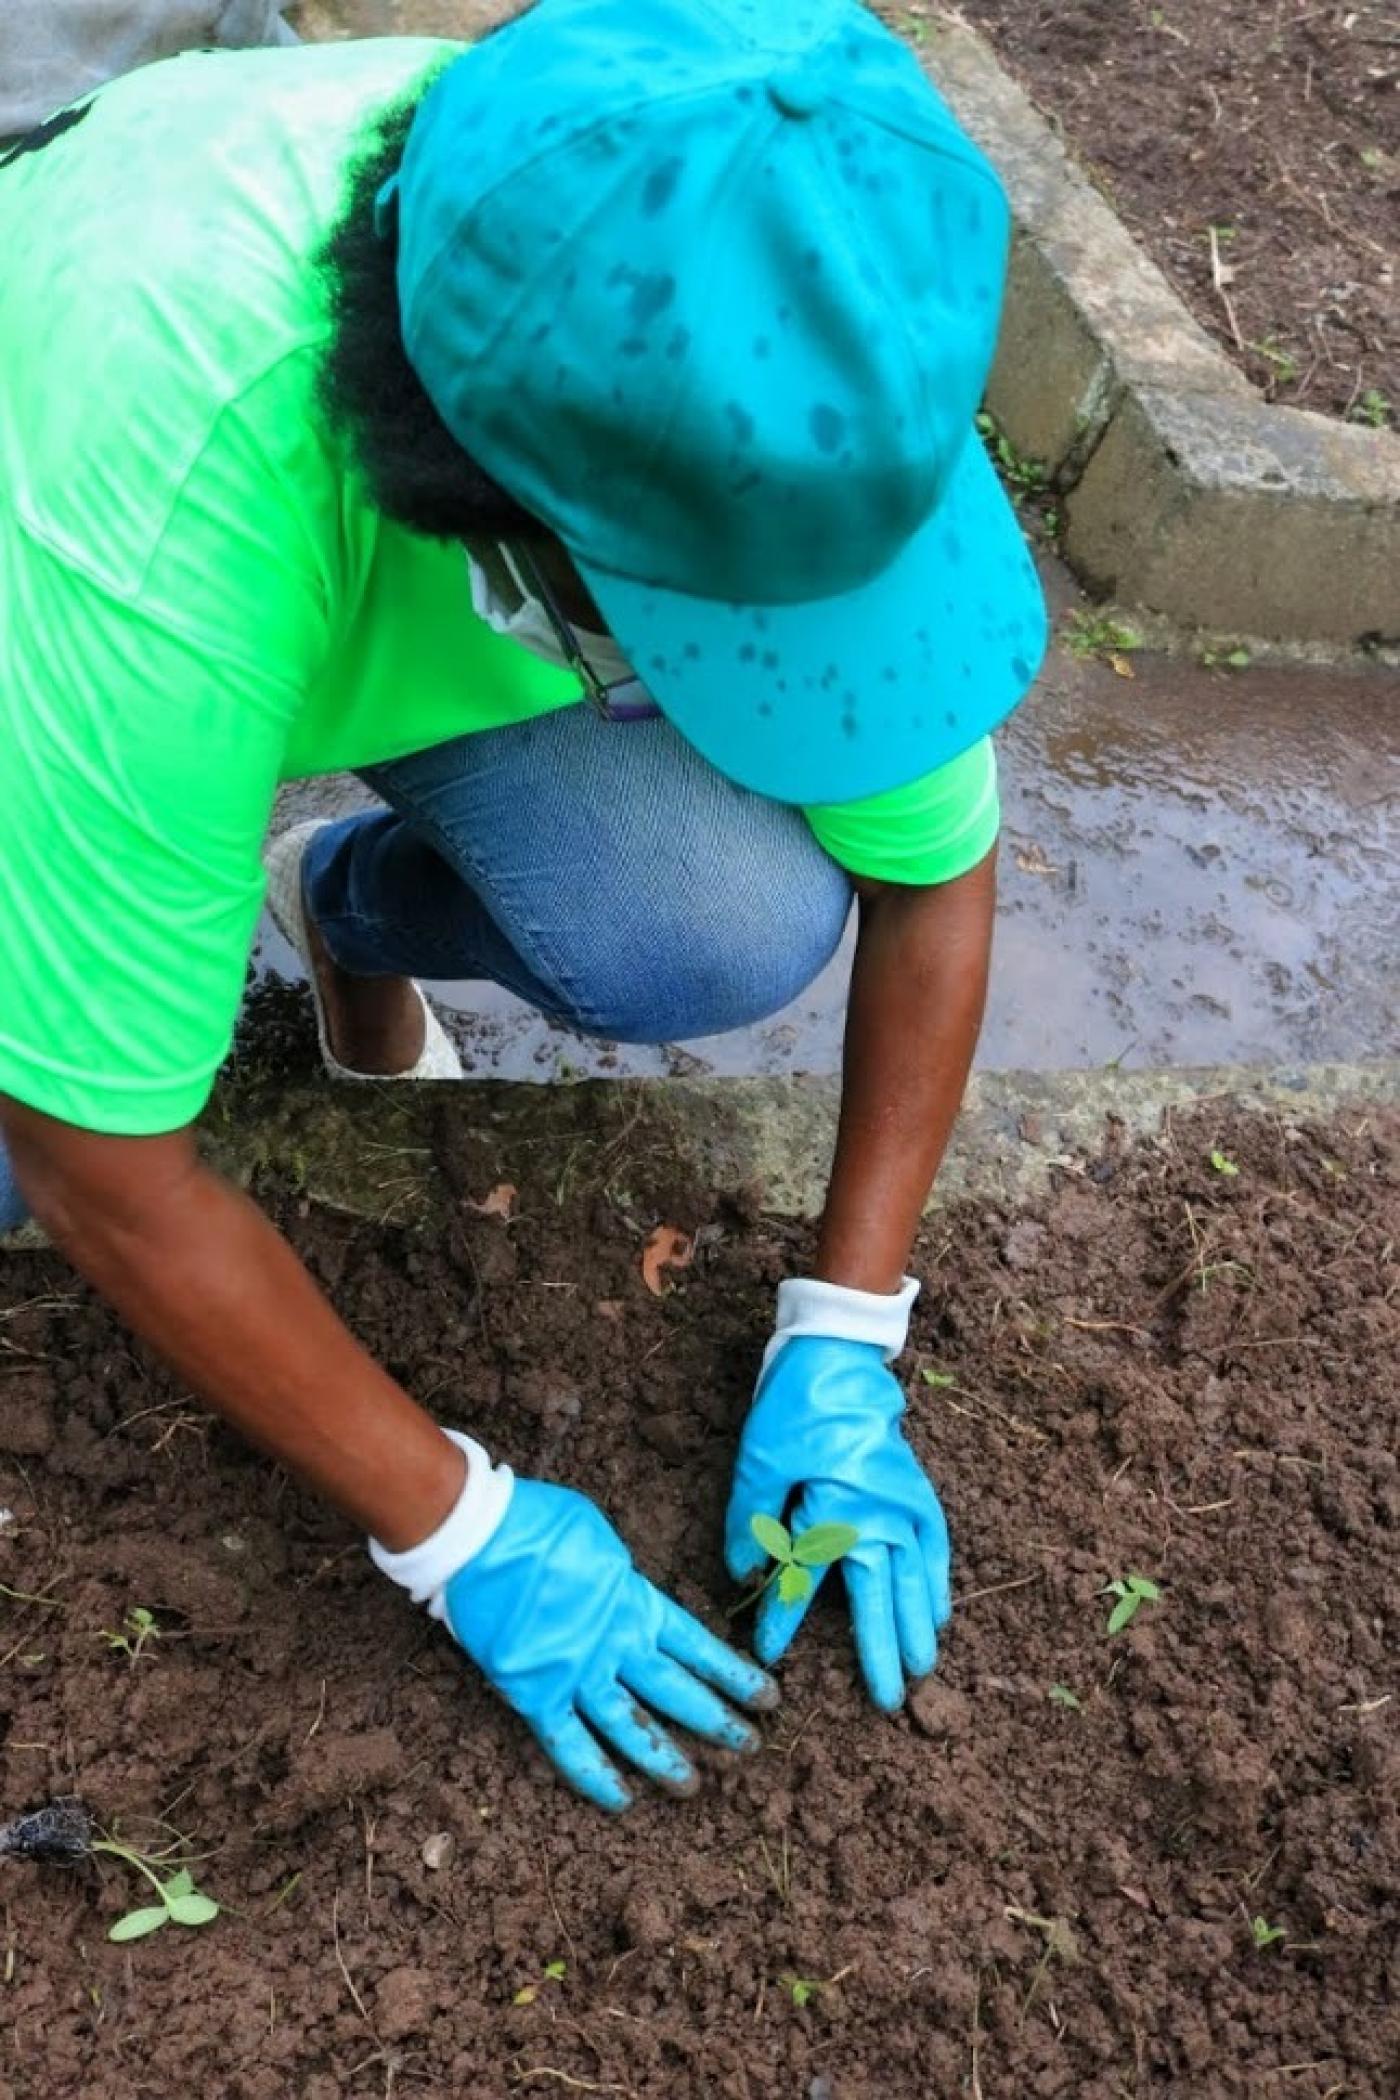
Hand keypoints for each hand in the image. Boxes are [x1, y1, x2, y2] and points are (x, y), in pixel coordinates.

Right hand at [442, 1480, 776, 1809]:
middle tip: (749, 1746)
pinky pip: (569, 1744)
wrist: (476, 1535)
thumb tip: (624, 1593)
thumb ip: (619, 1577)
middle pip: (677, 1691)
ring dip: (664, 1758)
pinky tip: (621, 1800)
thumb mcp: (598, 1538)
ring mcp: (577, 1673)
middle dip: (717, 1720)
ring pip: (631, 1726)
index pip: (697, 1646)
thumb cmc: (534, 1521)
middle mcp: (616, 1644)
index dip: (732, 1673)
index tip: (766, 1696)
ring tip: (693, 1786)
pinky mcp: (535, 1694)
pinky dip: (595, 1775)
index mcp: (634, 1601)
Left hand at [725, 1336, 950, 1709]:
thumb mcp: (758, 1463)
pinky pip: (935, 1546)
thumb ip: (750, 1524)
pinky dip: (938, 1580)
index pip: (806, 1583)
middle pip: (879, 1597)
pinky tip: (940, 1610)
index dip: (785, 1620)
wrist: (842, 1355)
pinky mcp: (917, 1490)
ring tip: (921, 1667)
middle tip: (887, 1700)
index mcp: (835, 1512)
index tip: (770, 1654)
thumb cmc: (796, 1407)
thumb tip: (743, 1577)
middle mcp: (879, 1517)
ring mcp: (905, 1504)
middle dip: (881, 1651)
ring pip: (914, 1579)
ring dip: (917, 1625)